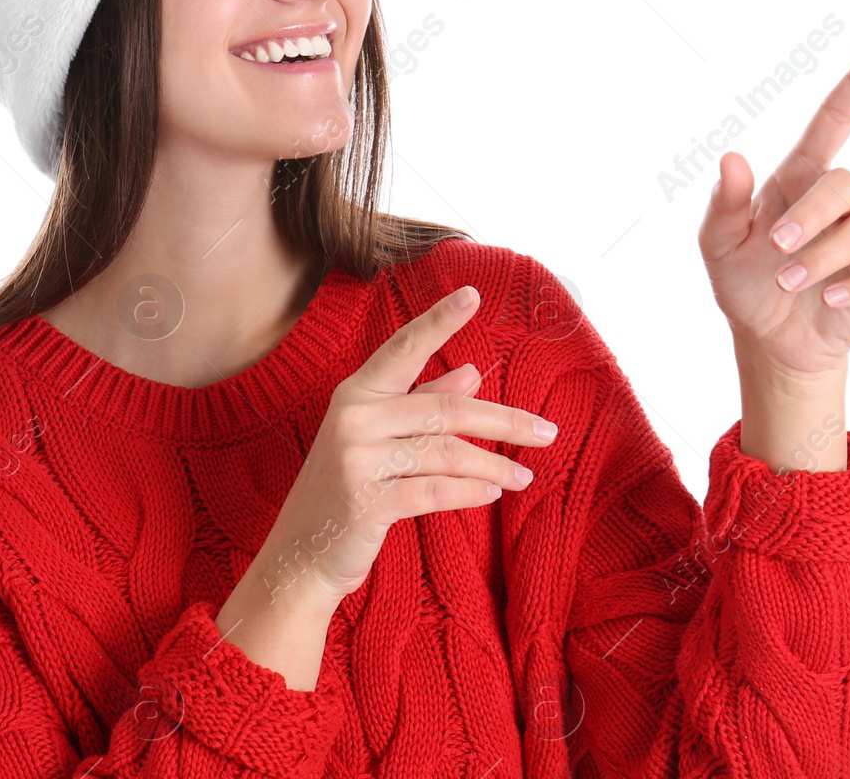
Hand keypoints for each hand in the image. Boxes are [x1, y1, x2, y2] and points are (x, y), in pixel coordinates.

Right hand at [255, 286, 558, 606]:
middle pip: (445, 409)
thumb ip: (422, 402)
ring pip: (446, 452)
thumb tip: (473, 371)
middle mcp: (354, 417)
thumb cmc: (346, 490)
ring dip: (494, 465)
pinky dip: (469, 492)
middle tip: (547, 430)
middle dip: (503, 420)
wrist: (301, 555)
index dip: (440, 320)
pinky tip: (493, 494)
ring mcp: (357, 459)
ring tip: (524, 475)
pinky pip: (433, 490)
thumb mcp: (379, 438)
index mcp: (356, 393)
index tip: (474, 294)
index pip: (405, 347)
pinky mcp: (366, 501)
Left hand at [697, 37, 849, 380]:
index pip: (835, 120)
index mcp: (798, 179)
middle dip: (810, 214)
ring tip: (790, 281)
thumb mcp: (718, 243)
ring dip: (822, 255)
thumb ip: (724, 203)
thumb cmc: (743, 279)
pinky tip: (830, 299)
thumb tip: (732, 158)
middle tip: (776, 249)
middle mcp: (837, 203)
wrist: (768, 338)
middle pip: (844, 182)